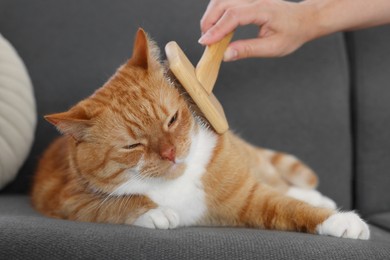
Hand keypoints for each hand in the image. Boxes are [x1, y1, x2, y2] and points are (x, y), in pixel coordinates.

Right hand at [199, 0, 315, 60]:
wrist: (304, 19)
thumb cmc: (292, 33)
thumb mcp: (273, 47)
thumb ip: (248, 50)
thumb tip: (226, 55)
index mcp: (263, 10)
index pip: (233, 15)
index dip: (217, 29)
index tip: (205, 43)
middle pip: (222, 3)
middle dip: (208, 23)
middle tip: (206, 43)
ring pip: (220, 0)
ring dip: (210, 16)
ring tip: (210, 36)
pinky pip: (226, 1)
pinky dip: (216, 12)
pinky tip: (217, 26)